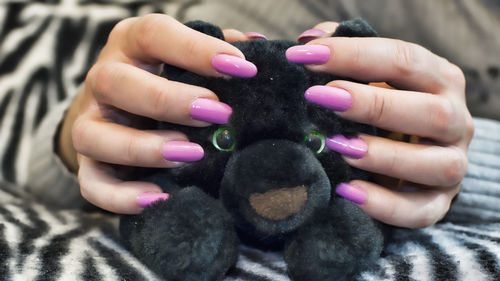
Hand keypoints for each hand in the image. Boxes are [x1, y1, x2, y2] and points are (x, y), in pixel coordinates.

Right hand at [57, 14, 257, 213]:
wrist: (118, 109)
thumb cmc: (165, 78)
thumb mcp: (187, 57)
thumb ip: (217, 49)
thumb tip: (257, 45)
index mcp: (130, 44)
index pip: (154, 34)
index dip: (196, 49)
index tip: (241, 68)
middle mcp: (103, 79)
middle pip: (116, 82)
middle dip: (168, 100)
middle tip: (216, 113)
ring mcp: (88, 122)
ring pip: (92, 136)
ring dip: (143, 148)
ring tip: (188, 155)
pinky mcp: (87, 163)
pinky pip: (91, 184)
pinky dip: (121, 197)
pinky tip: (159, 198)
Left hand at [290, 22, 473, 227]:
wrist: (406, 155)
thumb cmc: (382, 106)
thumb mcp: (369, 76)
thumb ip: (344, 54)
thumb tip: (309, 41)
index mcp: (439, 79)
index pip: (404, 59)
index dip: (354, 55)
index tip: (305, 58)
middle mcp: (455, 120)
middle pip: (429, 111)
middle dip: (372, 104)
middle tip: (322, 98)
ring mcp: (452, 163)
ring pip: (435, 164)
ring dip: (383, 155)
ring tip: (337, 146)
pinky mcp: (438, 202)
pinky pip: (420, 211)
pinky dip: (384, 205)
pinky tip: (347, 191)